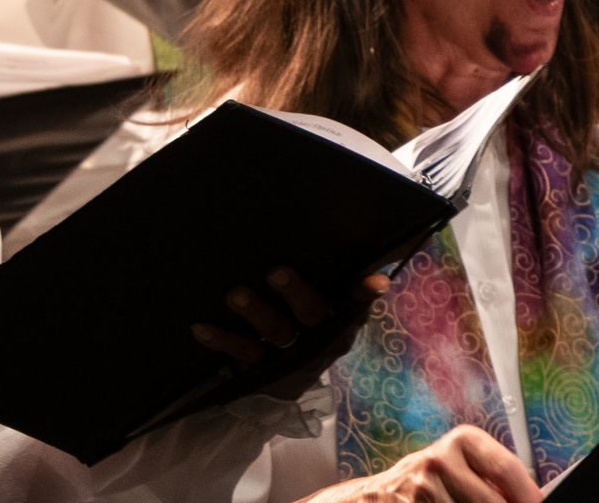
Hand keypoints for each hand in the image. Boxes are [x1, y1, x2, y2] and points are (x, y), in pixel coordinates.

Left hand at [193, 265, 390, 397]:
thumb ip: (351, 261)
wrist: (275, 370)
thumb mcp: (324, 287)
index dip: (365, 290)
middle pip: (313, 315)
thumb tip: (398, 227)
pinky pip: (241, 354)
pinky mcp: (260, 368)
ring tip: (235, 294)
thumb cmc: (300, 308)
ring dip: (256, 312)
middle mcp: (320, 336)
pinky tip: (201, 327)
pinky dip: (222, 340)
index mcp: (341, 313)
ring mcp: (290, 353)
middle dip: (297, 293)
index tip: (376, 279)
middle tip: (276, 271)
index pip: (357, 299)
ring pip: (276, 332)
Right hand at [295, 426, 539, 502]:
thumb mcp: (459, 468)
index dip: (527, 494)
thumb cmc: (427, 484)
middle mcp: (438, 460)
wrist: (372, 498)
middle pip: (493, 501)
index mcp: (461, 441)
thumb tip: (532, 498)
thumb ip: (492, 478)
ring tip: (453, 502)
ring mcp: (422, 488)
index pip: (506, 468)